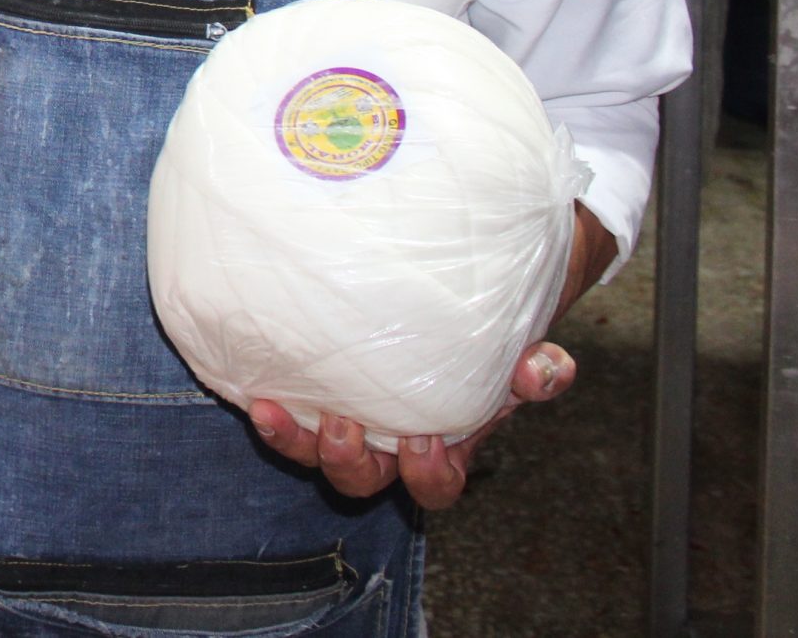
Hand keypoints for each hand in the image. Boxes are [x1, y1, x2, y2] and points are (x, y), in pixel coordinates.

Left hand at [246, 339, 576, 510]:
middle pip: (362, 480)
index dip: (427, 475)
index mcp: (441, 448)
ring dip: (293, 441)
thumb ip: (538, 369)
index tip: (425, 441)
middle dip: (348, 462)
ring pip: (313, 455)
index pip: (435, 487)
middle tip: (344, 425)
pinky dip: (269, 410)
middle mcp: (388, 446)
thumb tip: (544, 372)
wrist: (451, 310)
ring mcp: (347, 421)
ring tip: (275, 412)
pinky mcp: (312, 392)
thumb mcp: (518, 356)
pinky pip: (285, 414)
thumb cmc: (485, 345)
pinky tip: (253, 391)